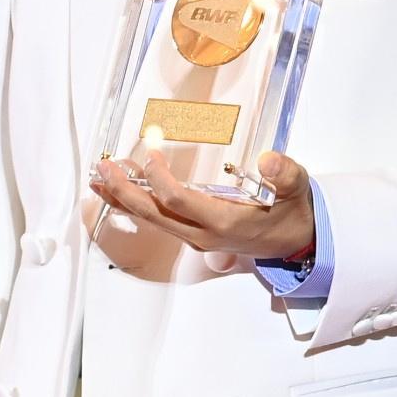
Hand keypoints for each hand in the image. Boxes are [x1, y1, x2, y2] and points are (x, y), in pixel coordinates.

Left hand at [86, 150, 316, 259]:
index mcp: (225, 222)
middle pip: (154, 214)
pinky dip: (137, 207)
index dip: (159, 178)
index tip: (150, 152)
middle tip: (103, 168)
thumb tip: (269, 159)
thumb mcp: (297, 189)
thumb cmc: (292, 214)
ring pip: (152, 220)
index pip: (179, 200)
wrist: (297, 244)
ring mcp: (196, 238)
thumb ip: (285, 174)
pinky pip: (159, 221)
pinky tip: (123, 194)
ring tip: (99, 180)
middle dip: (125, 191)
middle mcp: (204, 235)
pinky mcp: (194, 236)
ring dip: (124, 200)